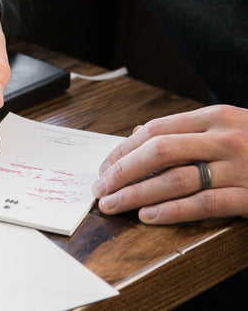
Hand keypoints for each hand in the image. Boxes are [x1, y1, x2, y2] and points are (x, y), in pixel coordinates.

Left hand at [92, 105, 247, 223]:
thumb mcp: (228, 126)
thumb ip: (187, 130)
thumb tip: (138, 136)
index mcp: (215, 117)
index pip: (155, 130)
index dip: (123, 150)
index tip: (104, 166)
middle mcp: (225, 138)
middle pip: (158, 152)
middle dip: (121, 172)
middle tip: (100, 189)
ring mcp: (239, 167)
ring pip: (174, 179)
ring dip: (136, 194)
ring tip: (113, 205)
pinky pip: (203, 205)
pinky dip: (171, 211)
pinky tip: (147, 217)